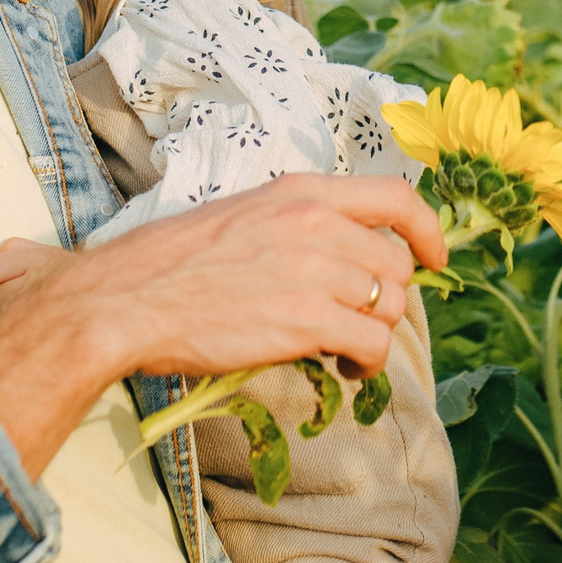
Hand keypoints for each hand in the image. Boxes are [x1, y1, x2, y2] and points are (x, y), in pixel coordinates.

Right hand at [0, 176, 443, 474]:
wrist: (125, 299)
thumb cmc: (170, 266)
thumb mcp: (242, 218)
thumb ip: (296, 228)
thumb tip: (340, 260)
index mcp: (301, 191)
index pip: (394, 196)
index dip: (427, 230)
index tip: (436, 258)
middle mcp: (317, 222)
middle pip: (395, 266)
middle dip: (385, 302)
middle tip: (356, 325)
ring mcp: (315, 268)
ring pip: (388, 308)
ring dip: (374, 338)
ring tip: (344, 355)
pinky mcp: (307, 318)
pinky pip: (372, 344)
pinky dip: (366, 365)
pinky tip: (341, 371)